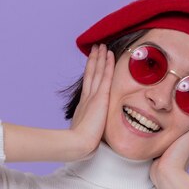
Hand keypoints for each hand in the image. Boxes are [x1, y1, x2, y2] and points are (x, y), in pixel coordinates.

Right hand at [68, 44, 114, 158]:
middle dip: (94, 60)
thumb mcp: (86, 131)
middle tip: (96, 47)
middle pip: (91, 73)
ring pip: (98, 71)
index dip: (90, 71)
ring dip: (100, 58)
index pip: (89, 84)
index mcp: (84, 104)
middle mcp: (88, 97)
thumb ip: (90, 126)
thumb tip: (90, 130)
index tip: (92, 61)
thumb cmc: (82, 142)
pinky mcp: (100, 97)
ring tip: (102, 46)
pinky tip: (110, 55)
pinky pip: (106, 77)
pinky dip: (107, 65)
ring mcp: (93, 96)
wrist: (79, 143)